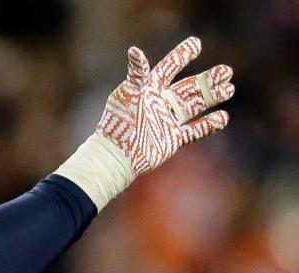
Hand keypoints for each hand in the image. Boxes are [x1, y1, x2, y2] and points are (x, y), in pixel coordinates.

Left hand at [97, 36, 233, 176]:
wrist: (116, 154)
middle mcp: (160, 104)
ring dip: (211, 97)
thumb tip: (134, 50)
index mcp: (149, 90)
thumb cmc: (119, 122)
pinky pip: (193, 131)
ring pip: (194, 106)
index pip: (168, 68)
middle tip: (226, 71)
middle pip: (188, 87)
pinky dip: (208, 125)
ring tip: (229, 88)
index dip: (181, 56)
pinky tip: (222, 117)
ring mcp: (167, 122)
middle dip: (207, 79)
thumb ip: (136, 72)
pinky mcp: (171, 140)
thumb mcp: (128, 93)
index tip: (196, 43)